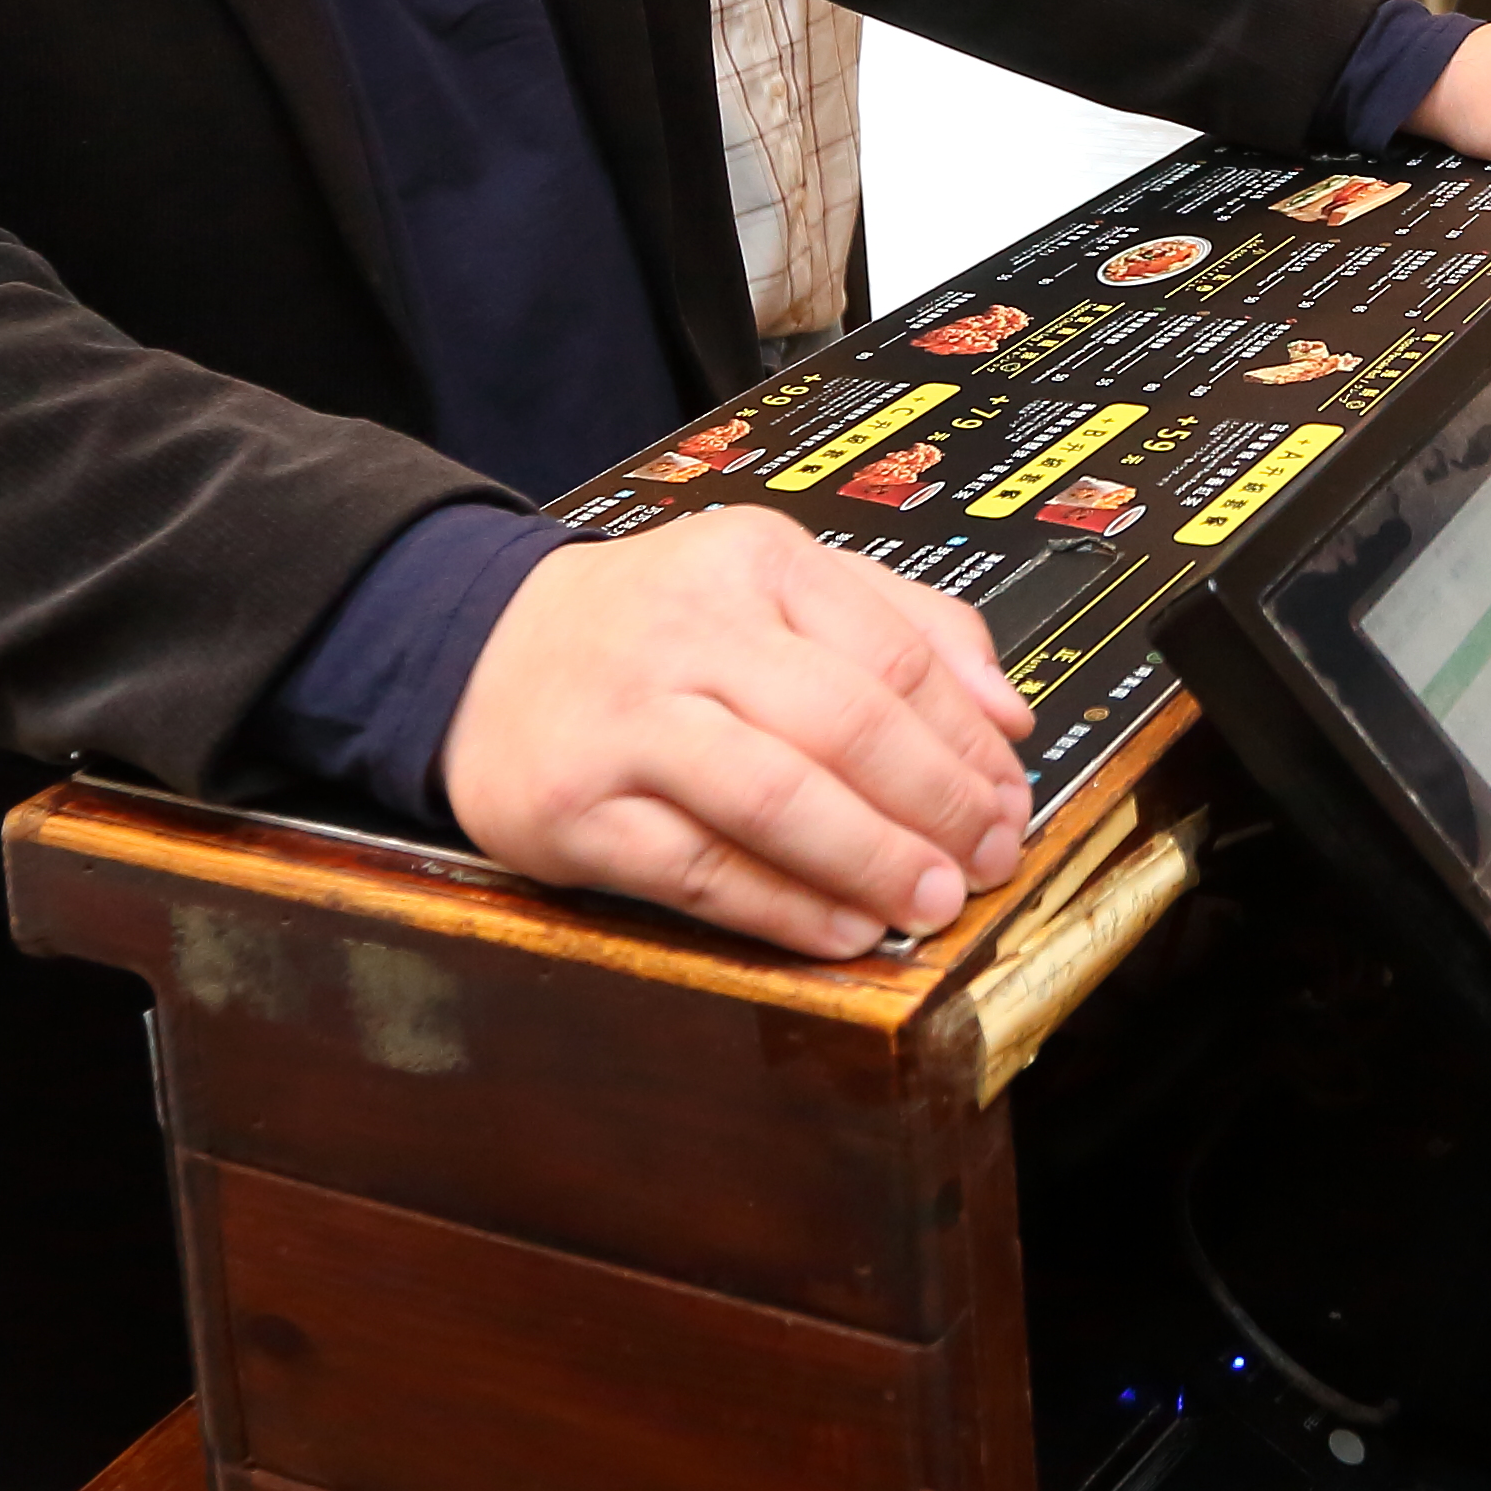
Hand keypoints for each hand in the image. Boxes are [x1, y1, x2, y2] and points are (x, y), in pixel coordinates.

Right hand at [440, 504, 1032, 956]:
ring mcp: (626, 721)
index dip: (968, 741)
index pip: (895, 654)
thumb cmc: (659, 626)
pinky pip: (698, 869)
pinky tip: (843, 929)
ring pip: (776, 798)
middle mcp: (689, 630)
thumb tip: (1009, 714)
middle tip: (988, 859)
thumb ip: (906, 626)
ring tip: (930, 903)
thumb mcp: (778, 583)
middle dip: (937, 805)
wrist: (480, 651)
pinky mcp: (574, 808)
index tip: (1010, 798)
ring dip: (872, 861)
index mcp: (756, 561)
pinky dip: (783, 907)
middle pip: (847, 725)